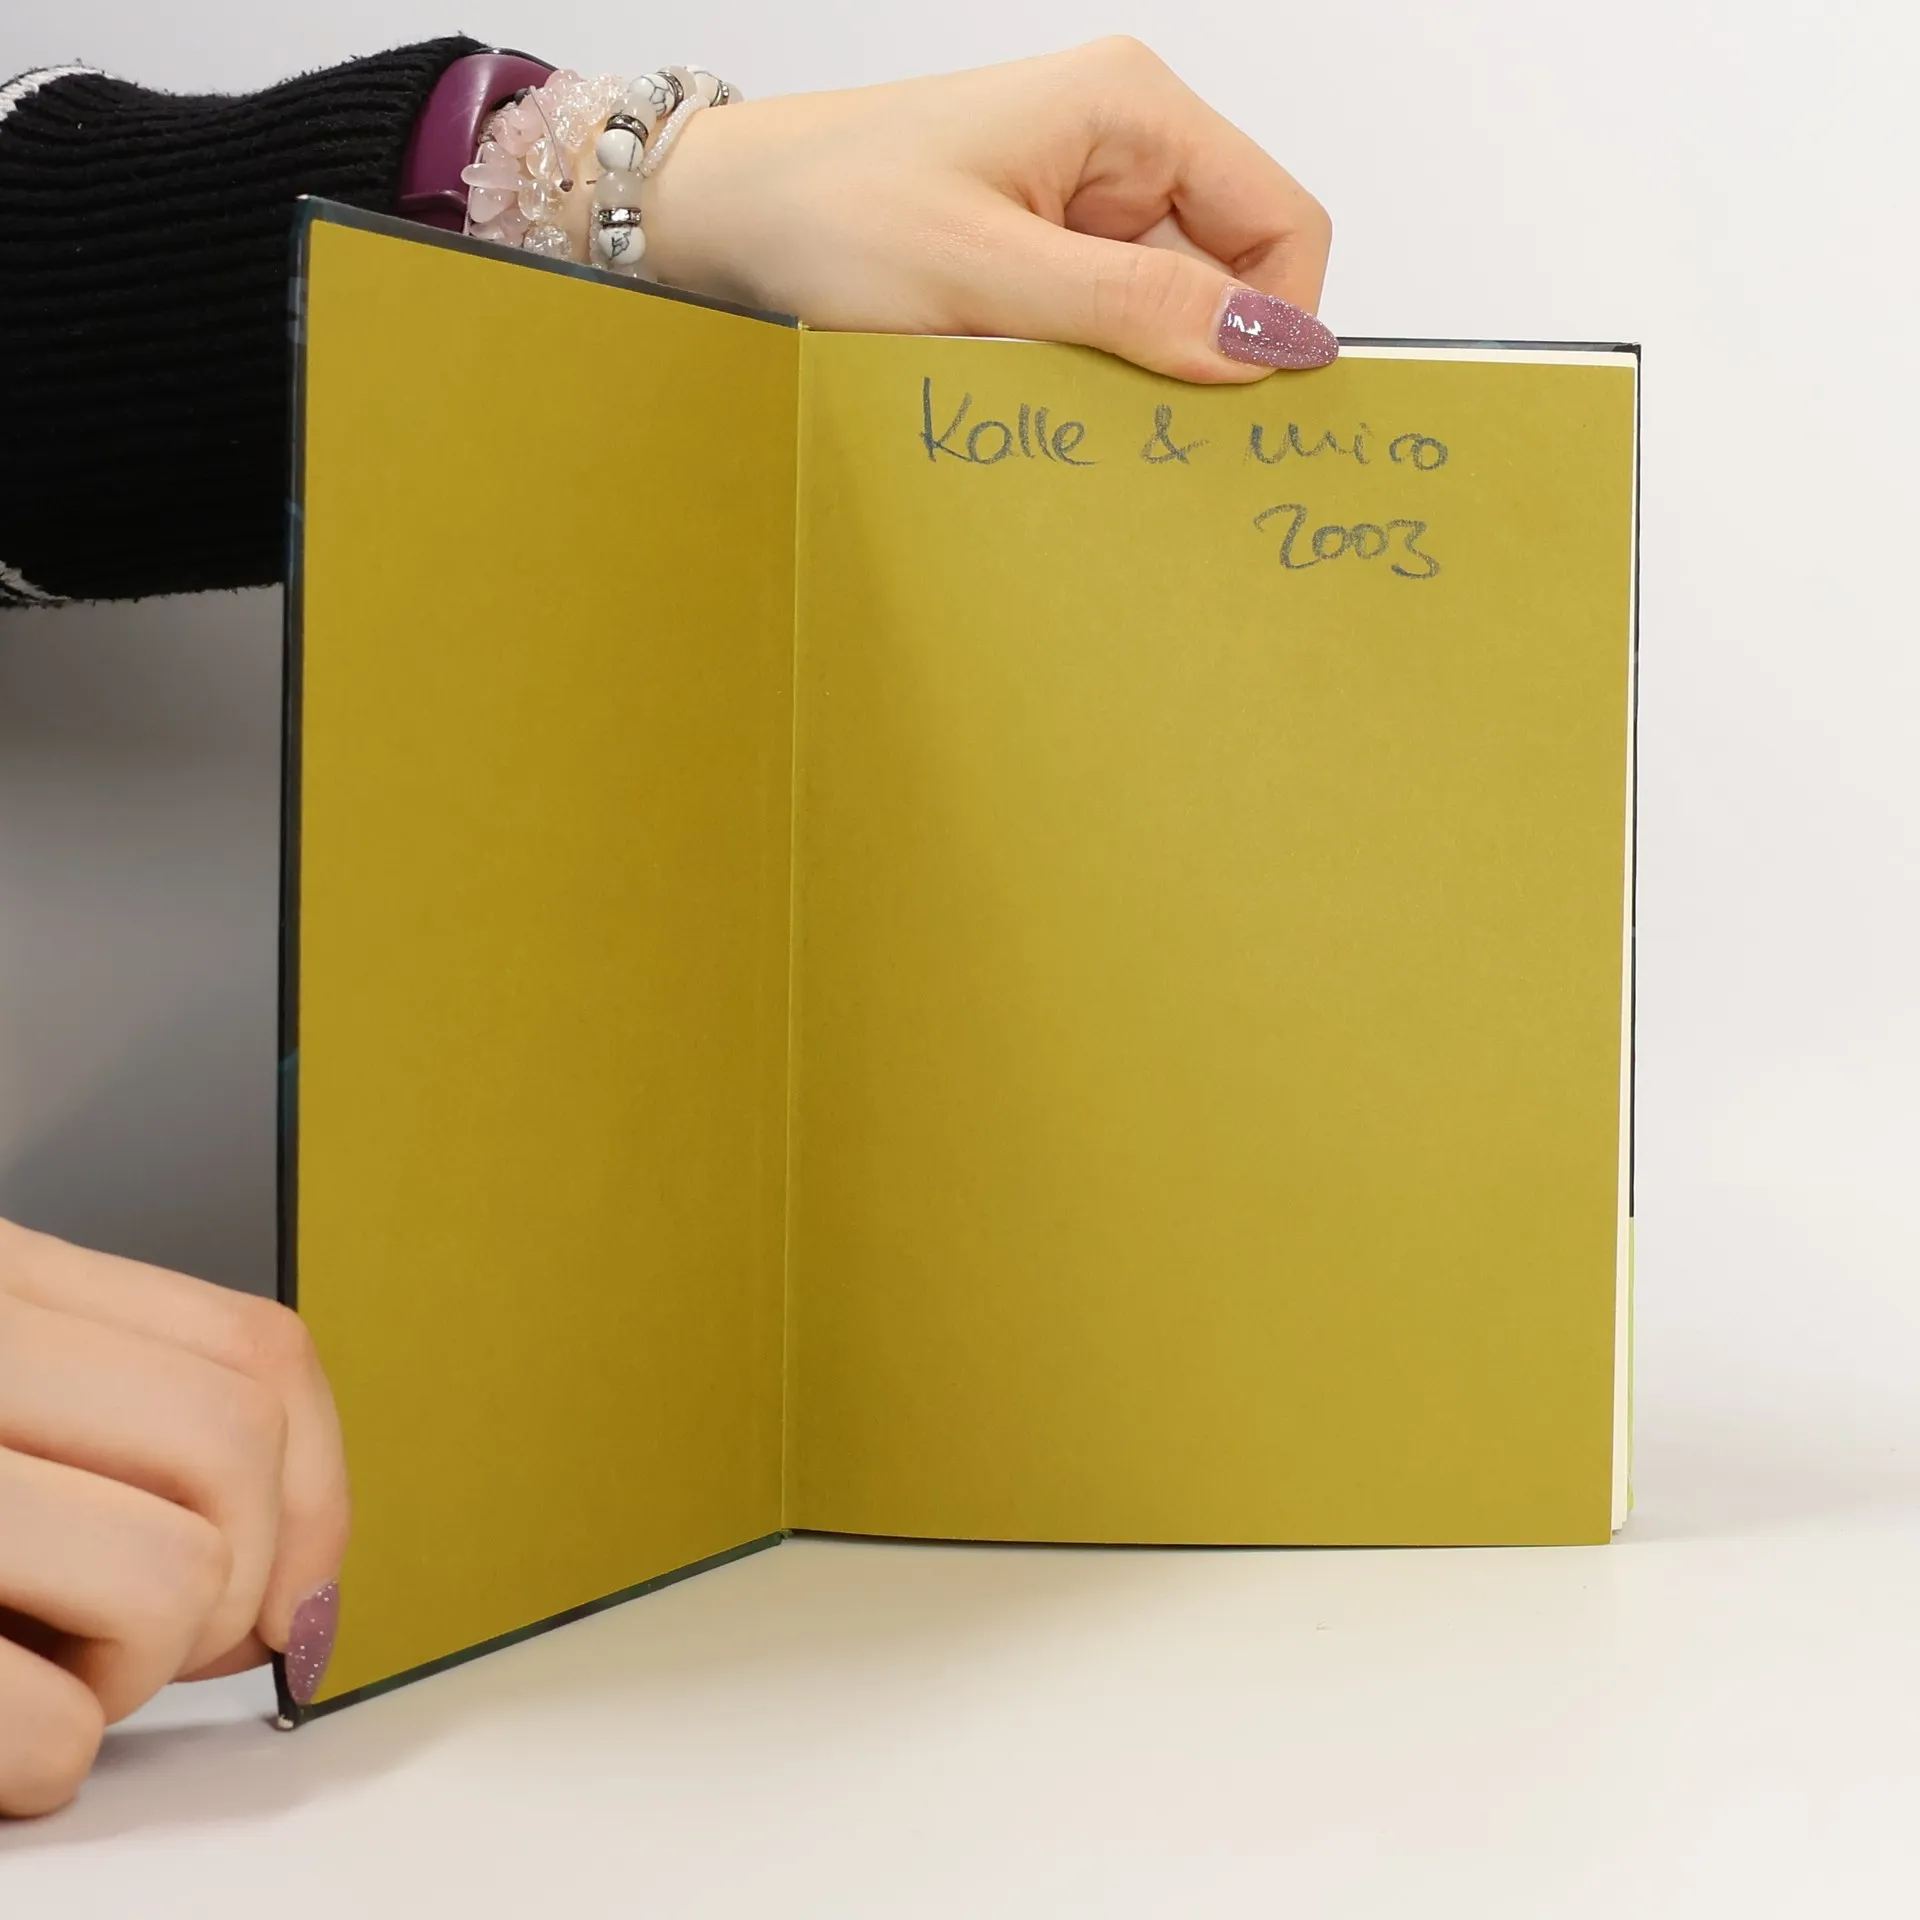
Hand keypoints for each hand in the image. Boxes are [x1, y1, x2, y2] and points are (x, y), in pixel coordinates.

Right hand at [0, 1220, 348, 1816]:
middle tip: (145, 1635)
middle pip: (231, 1456)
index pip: (255, 1355)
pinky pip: (46, 1728)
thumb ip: (130, 1426)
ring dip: (130, 1671)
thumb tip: (294, 1580)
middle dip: (227, 1583)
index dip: (315, 1487)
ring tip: (41, 1665)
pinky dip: (43, 1761)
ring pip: (168, 1580)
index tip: (293, 1580)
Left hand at [647, 38, 1335, 380]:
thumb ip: (1131, 311)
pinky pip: (1105, 327)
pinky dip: (1082, 371)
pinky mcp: (1042, 253)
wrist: (723, 216)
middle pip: (1230, 275)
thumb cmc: (827, 209)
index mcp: (1132, 110)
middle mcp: (1122, 147)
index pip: (1283, 223)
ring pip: (1166, 314)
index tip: (1233, 413)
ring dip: (1127, 372)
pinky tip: (1027, 387)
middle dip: (1195, 358)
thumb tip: (1265, 347)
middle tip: (1131, 427)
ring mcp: (1082, 203)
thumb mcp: (985, 272)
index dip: (1278, 323)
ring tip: (1048, 394)